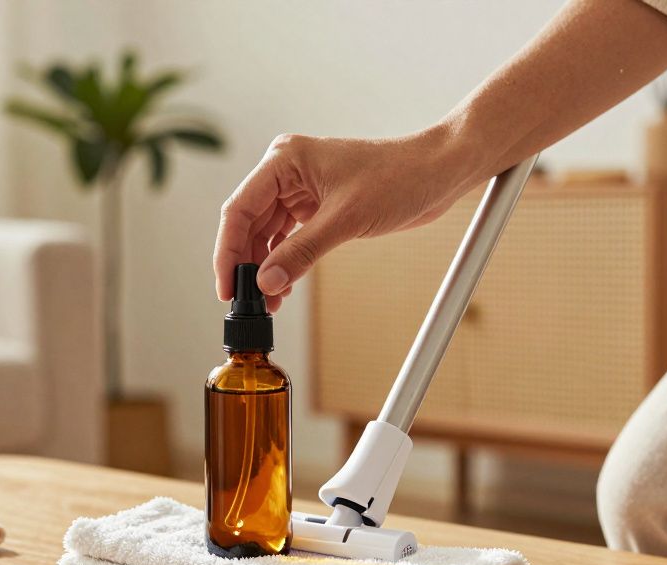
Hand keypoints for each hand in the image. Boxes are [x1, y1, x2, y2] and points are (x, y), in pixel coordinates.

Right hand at [213, 128, 475, 310]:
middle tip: (246, 302)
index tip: (227, 287)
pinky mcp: (317, 205)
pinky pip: (288, 237)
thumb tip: (266, 283)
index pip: (239, 209)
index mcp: (285, 160)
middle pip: (248, 223)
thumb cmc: (399, 177)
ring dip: (265, 267)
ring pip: (266, 234)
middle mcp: (287, 171)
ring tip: (267, 302)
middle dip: (246, 263)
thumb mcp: (346, 220)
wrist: (439, 171)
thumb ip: (301, 253)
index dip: (228, 251)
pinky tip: (283, 286)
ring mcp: (301, 188)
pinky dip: (284, 261)